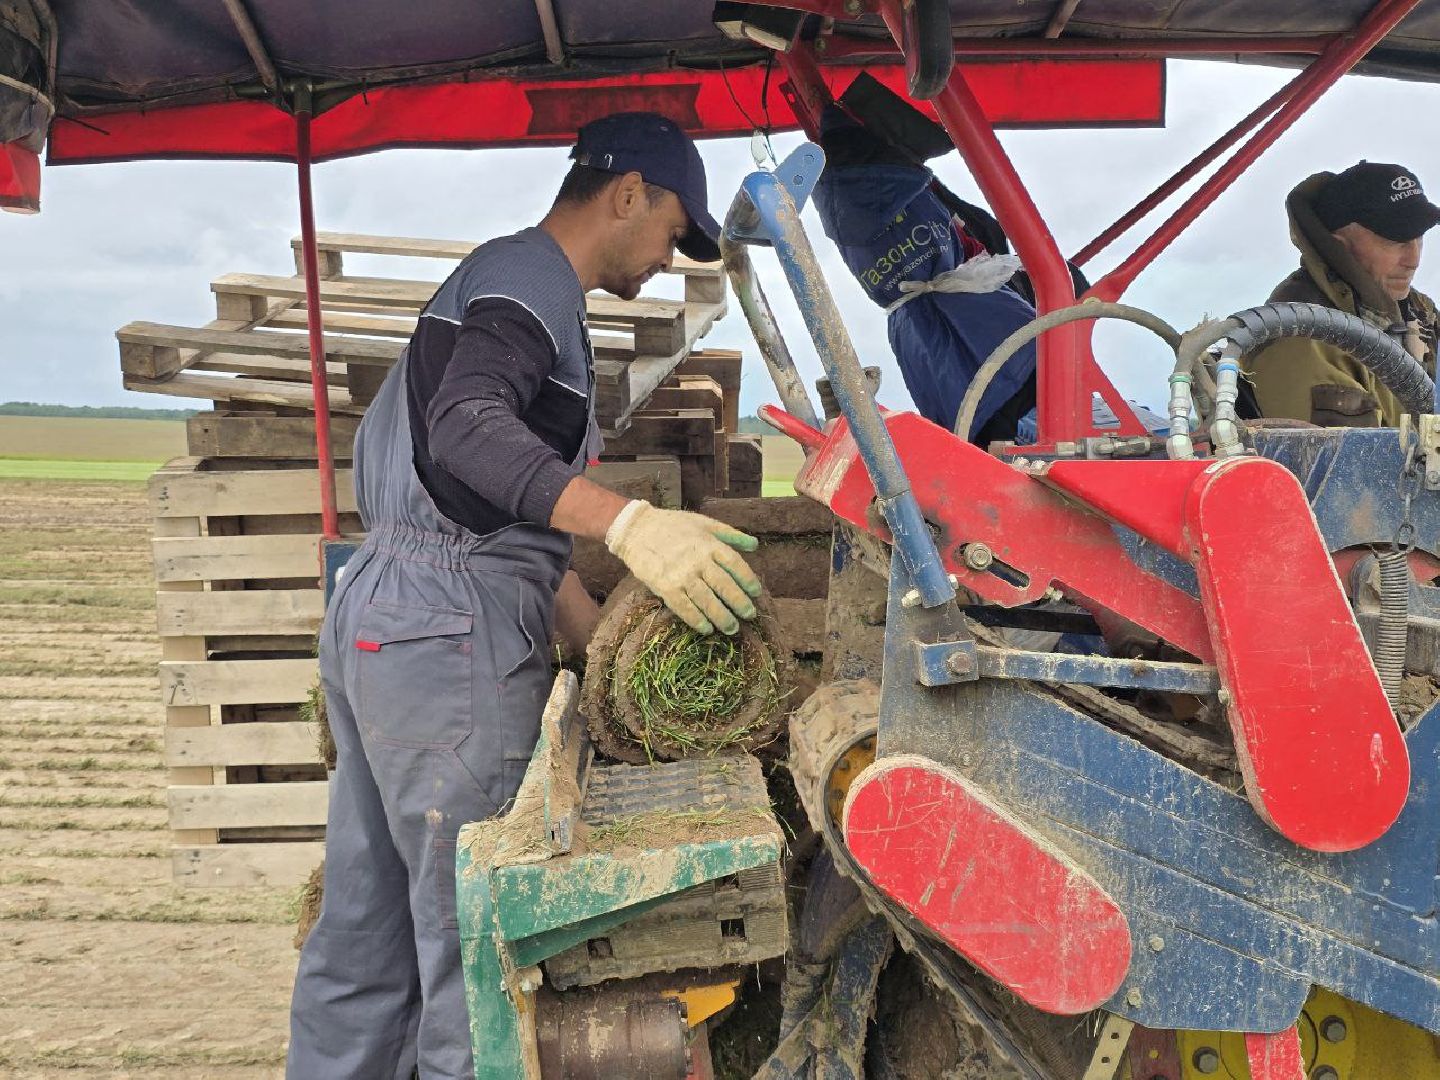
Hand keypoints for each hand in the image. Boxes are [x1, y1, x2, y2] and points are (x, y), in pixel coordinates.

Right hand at [605, 501, 762, 633]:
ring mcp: (681, 575)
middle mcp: (698, 561)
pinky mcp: (665, 587)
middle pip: (725, 586)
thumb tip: (755, 545)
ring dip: (721, 617)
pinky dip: (697, 621)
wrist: (637, 529)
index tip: (756, 593)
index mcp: (709, 544)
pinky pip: (685, 608)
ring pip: (707, 601)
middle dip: (739, 604)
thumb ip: (731, 534)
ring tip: (731, 628)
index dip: (748, 580)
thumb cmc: (673, 525)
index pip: (736, 565)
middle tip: (749, 616)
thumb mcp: (704, 523)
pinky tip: (707, 629)